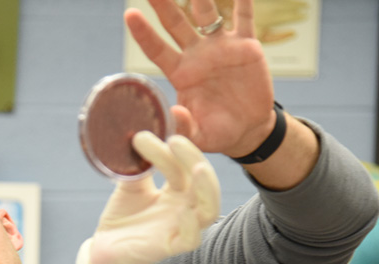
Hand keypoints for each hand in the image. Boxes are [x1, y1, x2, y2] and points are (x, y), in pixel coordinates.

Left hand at [75, 132, 219, 263]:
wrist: (104, 247)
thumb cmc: (123, 215)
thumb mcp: (130, 183)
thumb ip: (138, 163)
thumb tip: (138, 130)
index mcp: (179, 190)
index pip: (186, 165)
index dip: (180, 148)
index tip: (162, 130)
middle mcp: (186, 207)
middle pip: (205, 182)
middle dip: (195, 159)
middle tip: (176, 140)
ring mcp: (181, 227)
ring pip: (208, 210)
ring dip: (207, 189)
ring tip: (196, 169)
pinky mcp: (170, 247)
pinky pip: (191, 239)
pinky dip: (190, 226)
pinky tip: (183, 211)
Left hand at [124, 0, 275, 157]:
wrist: (248, 129)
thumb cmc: (218, 133)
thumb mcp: (199, 136)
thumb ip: (184, 127)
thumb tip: (175, 113)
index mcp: (180, 74)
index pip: (157, 50)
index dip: (144, 33)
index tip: (130, 15)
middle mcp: (197, 56)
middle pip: (175, 24)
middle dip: (163, 4)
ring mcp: (220, 47)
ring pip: (207, 14)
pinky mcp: (246, 46)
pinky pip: (244, 17)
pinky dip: (243, 1)